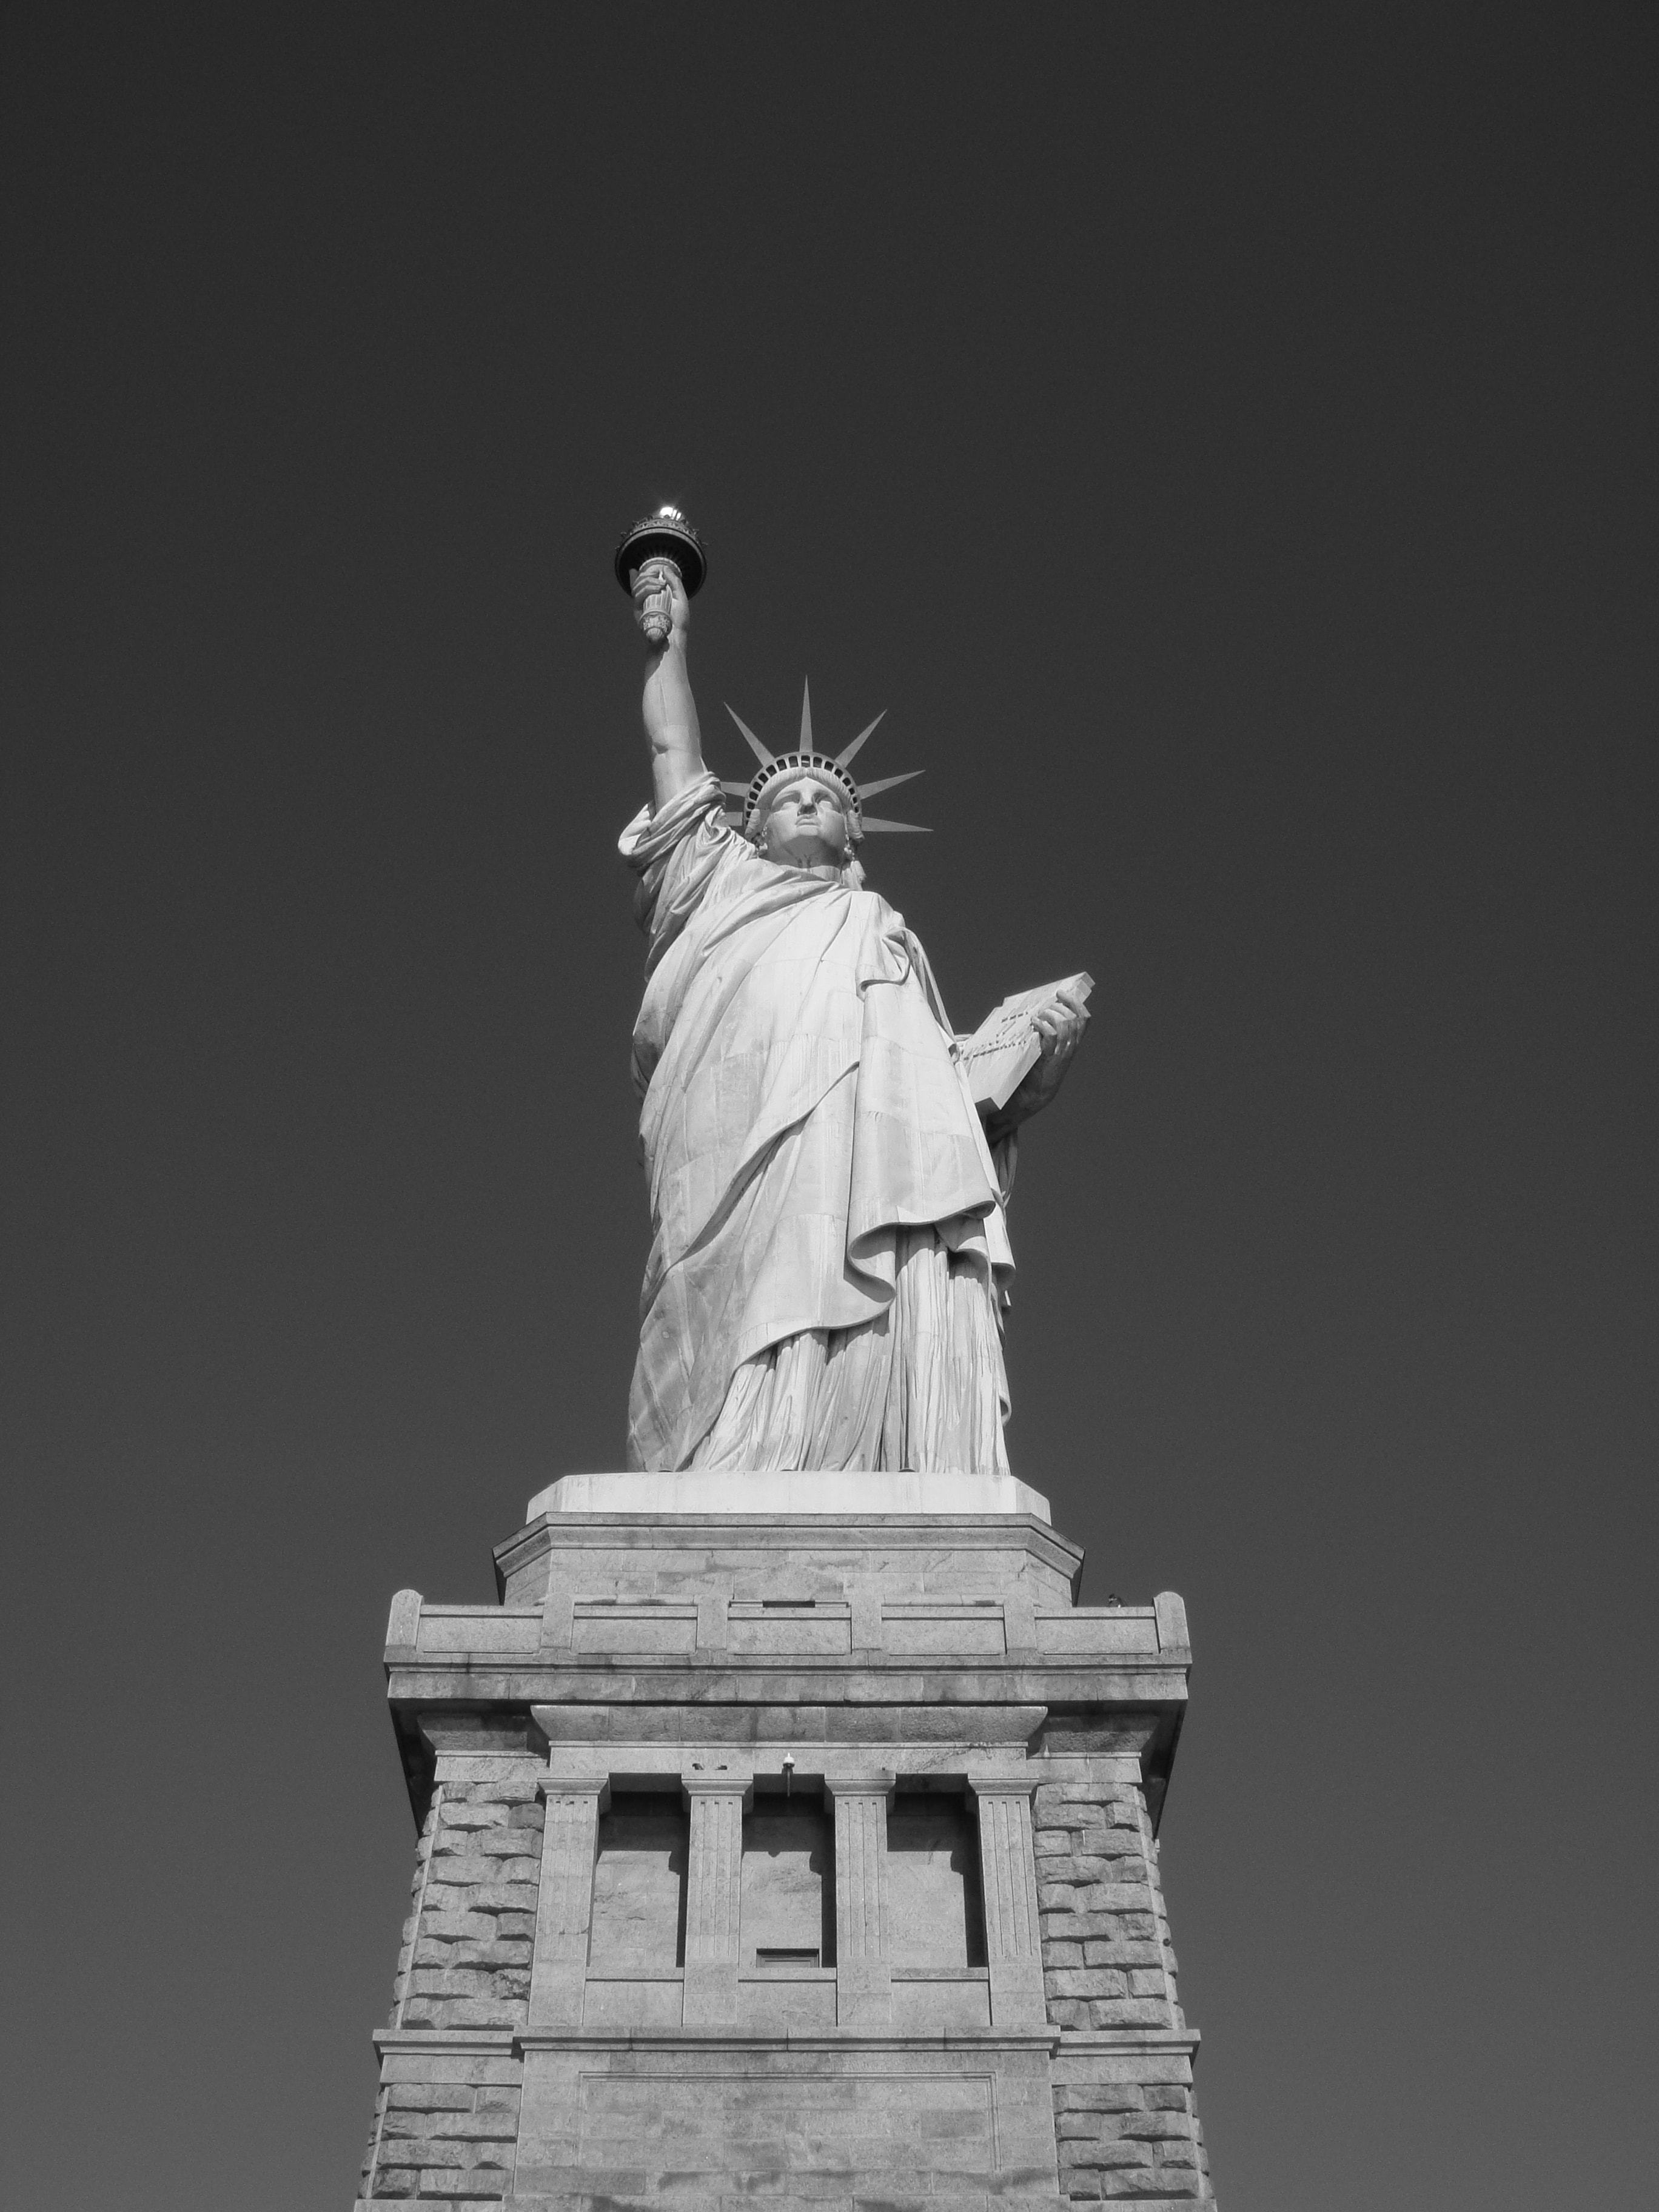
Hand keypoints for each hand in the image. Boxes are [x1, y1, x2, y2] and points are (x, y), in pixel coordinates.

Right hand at [631, 558, 688, 650]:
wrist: (675, 637)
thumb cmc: (679, 621)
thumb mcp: (681, 597)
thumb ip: (674, 582)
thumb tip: (664, 568)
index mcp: (654, 598)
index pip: (642, 584)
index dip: (638, 576)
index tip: (637, 569)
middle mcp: (646, 602)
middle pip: (639, 583)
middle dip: (646, 574)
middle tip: (657, 573)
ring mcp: (641, 606)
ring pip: (637, 587)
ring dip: (648, 580)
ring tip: (661, 584)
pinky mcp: (638, 612)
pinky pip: (637, 596)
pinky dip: (647, 589)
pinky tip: (658, 588)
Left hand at [980, 985, 1089, 1141]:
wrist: (1029, 1098)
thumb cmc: (1031, 1073)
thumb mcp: (1043, 1052)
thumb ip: (1043, 1036)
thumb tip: (1033, 1013)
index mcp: (1072, 1046)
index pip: (1085, 1019)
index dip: (1076, 1003)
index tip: (1062, 993)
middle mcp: (1070, 1049)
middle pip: (1075, 1019)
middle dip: (1060, 1007)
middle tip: (1044, 1007)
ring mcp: (1061, 1054)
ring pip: (1065, 1025)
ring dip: (1050, 1015)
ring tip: (1037, 1017)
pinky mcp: (1049, 1059)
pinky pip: (1052, 1035)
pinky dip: (1043, 1025)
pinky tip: (1034, 1024)